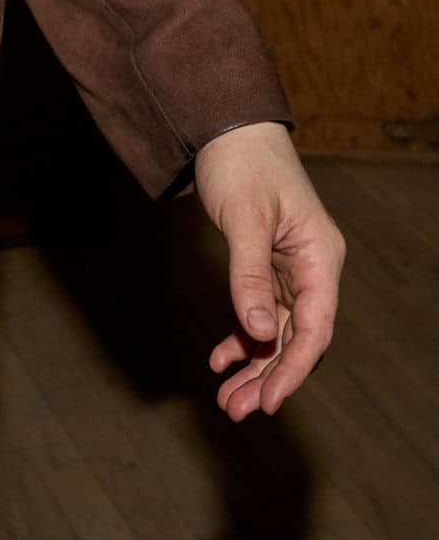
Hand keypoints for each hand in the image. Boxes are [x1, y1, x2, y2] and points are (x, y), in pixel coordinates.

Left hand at [190, 122, 344, 419]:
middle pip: (296, 338)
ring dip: (254, 365)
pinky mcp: (267, 266)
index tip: (269, 401)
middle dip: (268, 377)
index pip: (314, 328)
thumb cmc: (242, 163)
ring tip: (227, 400)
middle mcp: (312, 269)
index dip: (293, 369)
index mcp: (320, 258)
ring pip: (277, 332)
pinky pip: (259, 313)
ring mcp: (290, 270)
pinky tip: (220, 358)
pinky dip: (241, 337)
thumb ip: (250, 275)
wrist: (228, 128)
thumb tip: (259, 332)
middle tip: (236, 410)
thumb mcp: (245, 218)